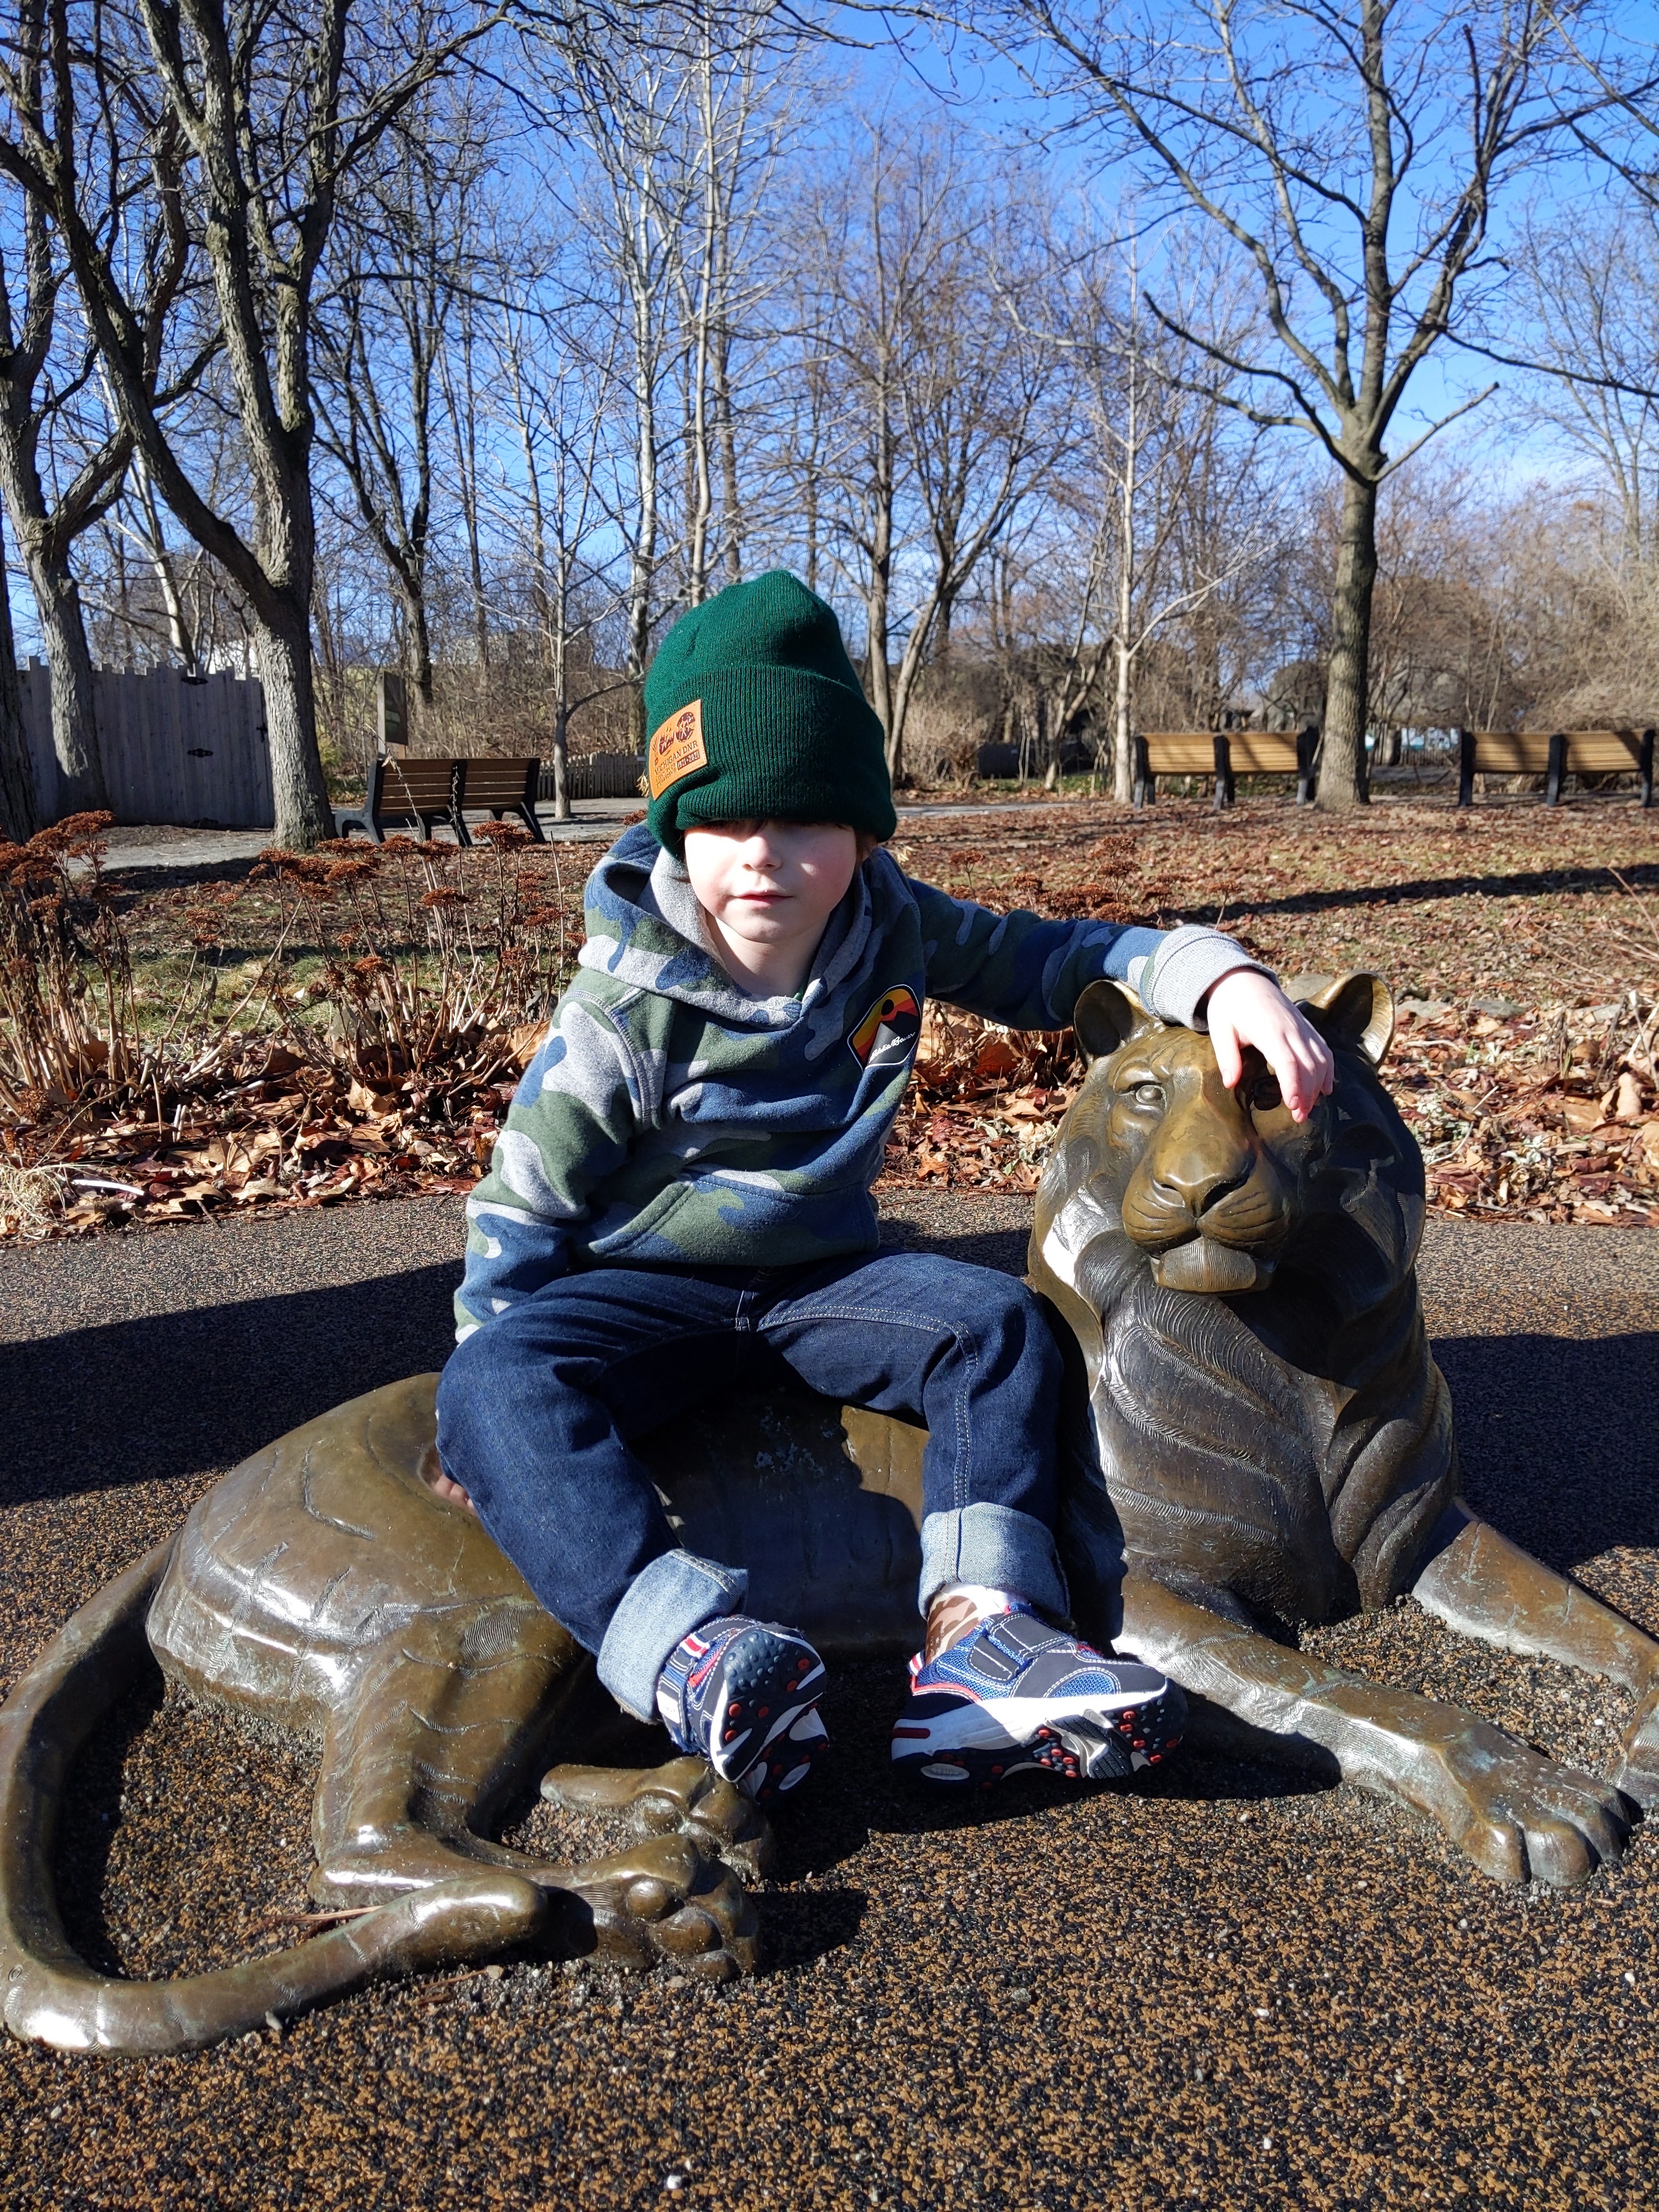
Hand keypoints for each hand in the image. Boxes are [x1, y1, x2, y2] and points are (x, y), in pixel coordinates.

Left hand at [1203, 968, 1334, 1123]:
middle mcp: (1291, 1029)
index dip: (1293, 1085)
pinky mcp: (1307, 1027)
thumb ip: (1227, 1056)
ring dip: (1318, 1086)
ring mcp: (1302, 1027)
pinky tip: (1326, 1089)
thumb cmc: (1228, 1006)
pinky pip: (1324, 1050)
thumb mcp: (1220, 1029)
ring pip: (1321, 1059)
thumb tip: (1230, 1084)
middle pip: (1308, 1065)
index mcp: (1269, 1030)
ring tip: (1309, 1109)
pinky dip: (1328, 1070)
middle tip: (1299, 1118)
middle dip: (1307, 1094)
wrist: (1243, 979)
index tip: (1293, 1106)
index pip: (1288, 1061)